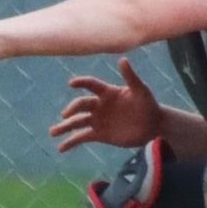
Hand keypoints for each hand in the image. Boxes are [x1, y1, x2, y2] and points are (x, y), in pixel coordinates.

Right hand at [47, 57, 161, 153]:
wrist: (153, 125)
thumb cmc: (148, 104)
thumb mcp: (141, 90)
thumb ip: (131, 76)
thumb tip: (122, 59)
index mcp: (108, 92)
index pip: (91, 85)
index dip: (81, 83)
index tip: (71, 84)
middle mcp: (99, 105)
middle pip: (81, 105)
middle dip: (71, 109)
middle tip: (65, 115)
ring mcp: (98, 120)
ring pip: (77, 122)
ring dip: (64, 126)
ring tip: (53, 132)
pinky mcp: (100, 135)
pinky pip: (82, 137)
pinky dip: (71, 142)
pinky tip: (61, 148)